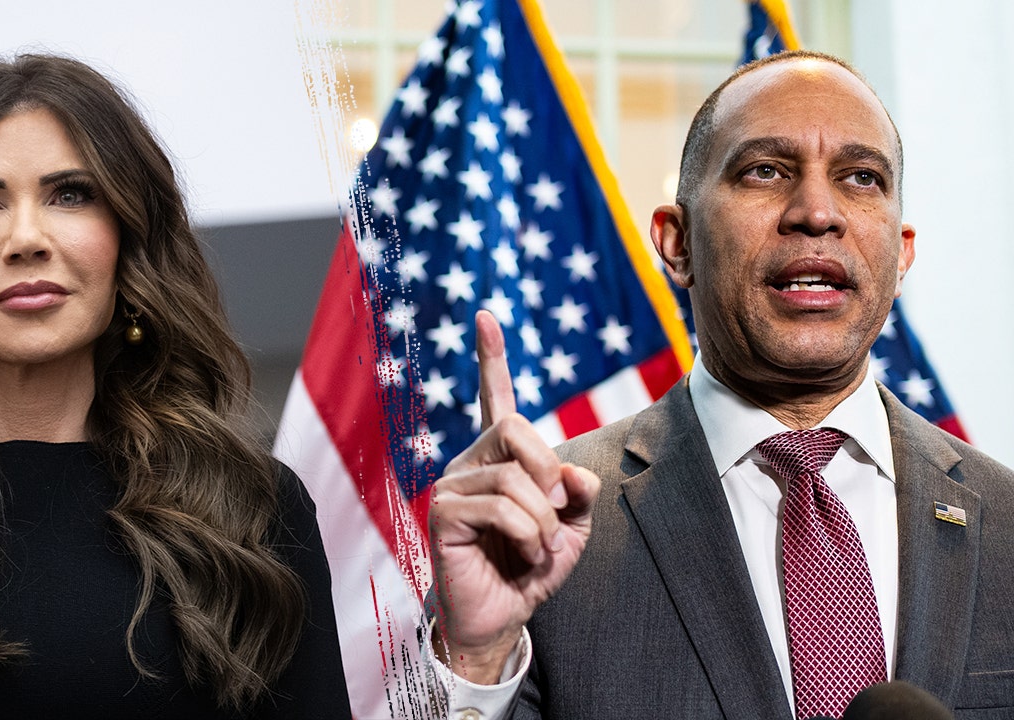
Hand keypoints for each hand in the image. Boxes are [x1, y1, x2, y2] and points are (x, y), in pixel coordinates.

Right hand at [429, 310, 599, 683]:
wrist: (501, 620)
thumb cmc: (530, 571)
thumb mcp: (572, 529)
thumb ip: (579, 493)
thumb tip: (573, 473)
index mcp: (497, 459)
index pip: (492, 399)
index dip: (490, 357)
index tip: (486, 316)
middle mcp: (468, 463)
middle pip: (515, 426)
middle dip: (549, 471)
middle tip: (555, 515)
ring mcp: (450, 485)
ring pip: (515, 476)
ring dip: (544, 520)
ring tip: (540, 550)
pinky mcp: (443, 514)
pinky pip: (501, 507)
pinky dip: (529, 536)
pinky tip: (525, 558)